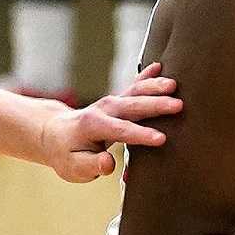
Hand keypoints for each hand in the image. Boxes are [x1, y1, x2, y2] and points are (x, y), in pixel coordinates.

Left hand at [40, 62, 181, 182]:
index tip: (162, 139)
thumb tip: (108, 163)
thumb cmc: (67, 155)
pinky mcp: (119, 99)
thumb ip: (92, 165)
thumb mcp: (74, 168)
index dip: (141, 134)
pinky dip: (146, 76)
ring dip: (155, 87)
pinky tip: (159, 66)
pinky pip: (134, 86)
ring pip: (135, 91)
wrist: (56, 134)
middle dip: (156, 105)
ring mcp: (112, 101)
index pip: (121, 130)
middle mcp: (104, 109)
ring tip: (174, 84)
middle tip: (178, 105)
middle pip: (133, 106)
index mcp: (93, 126)